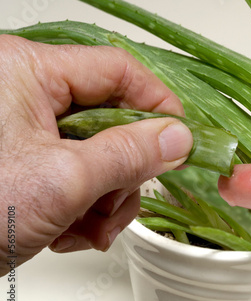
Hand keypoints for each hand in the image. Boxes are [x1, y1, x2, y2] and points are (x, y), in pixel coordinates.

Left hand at [0, 35, 192, 275]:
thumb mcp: (61, 181)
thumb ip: (129, 155)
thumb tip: (177, 138)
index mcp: (25, 72)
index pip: (118, 70)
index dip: (157, 104)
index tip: (179, 139)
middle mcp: (23, 94)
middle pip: (110, 118)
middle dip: (124, 170)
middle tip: (121, 200)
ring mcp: (22, 131)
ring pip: (97, 153)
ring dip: (106, 196)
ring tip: (90, 226)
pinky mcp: (22, 161)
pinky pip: (76, 174)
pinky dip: (84, 207)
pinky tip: (70, 230)